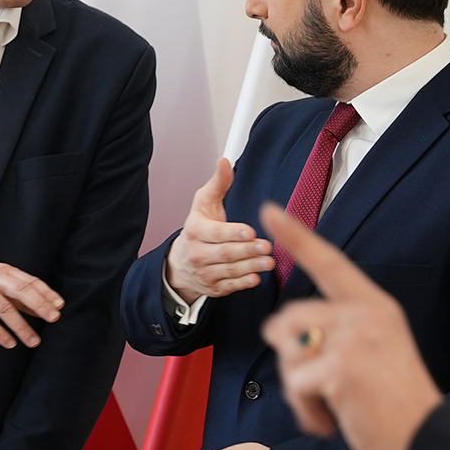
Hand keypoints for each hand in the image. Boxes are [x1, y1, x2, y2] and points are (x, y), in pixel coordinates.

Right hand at [0, 256, 62, 348]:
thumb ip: (12, 293)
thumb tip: (39, 308)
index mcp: (0, 270)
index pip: (28, 281)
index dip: (45, 293)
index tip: (60, 306)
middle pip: (20, 291)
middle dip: (40, 305)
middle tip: (54, 319)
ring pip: (4, 308)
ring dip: (21, 326)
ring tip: (33, 341)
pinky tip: (9, 343)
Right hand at [165, 159, 272, 303]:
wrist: (181, 263)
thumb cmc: (198, 228)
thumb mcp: (204, 203)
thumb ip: (218, 183)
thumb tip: (224, 161)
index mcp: (194, 231)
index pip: (214, 233)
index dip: (233, 233)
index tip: (250, 231)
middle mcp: (197, 253)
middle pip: (224, 253)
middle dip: (247, 250)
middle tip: (266, 246)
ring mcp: (204, 272)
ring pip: (229, 270)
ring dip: (250, 266)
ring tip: (268, 261)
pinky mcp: (213, 287)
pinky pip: (229, 286)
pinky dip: (243, 282)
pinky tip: (256, 277)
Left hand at [260, 203, 441, 449]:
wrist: (427, 444)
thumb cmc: (396, 407)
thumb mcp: (374, 353)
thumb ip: (335, 332)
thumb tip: (277, 329)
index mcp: (376, 306)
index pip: (330, 262)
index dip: (297, 236)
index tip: (270, 209)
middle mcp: (366, 314)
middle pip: (288, 321)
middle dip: (291, 360)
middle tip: (322, 391)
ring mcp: (355, 339)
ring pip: (287, 354)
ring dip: (299, 391)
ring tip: (333, 408)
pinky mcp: (341, 369)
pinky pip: (296, 386)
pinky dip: (306, 413)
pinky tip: (333, 424)